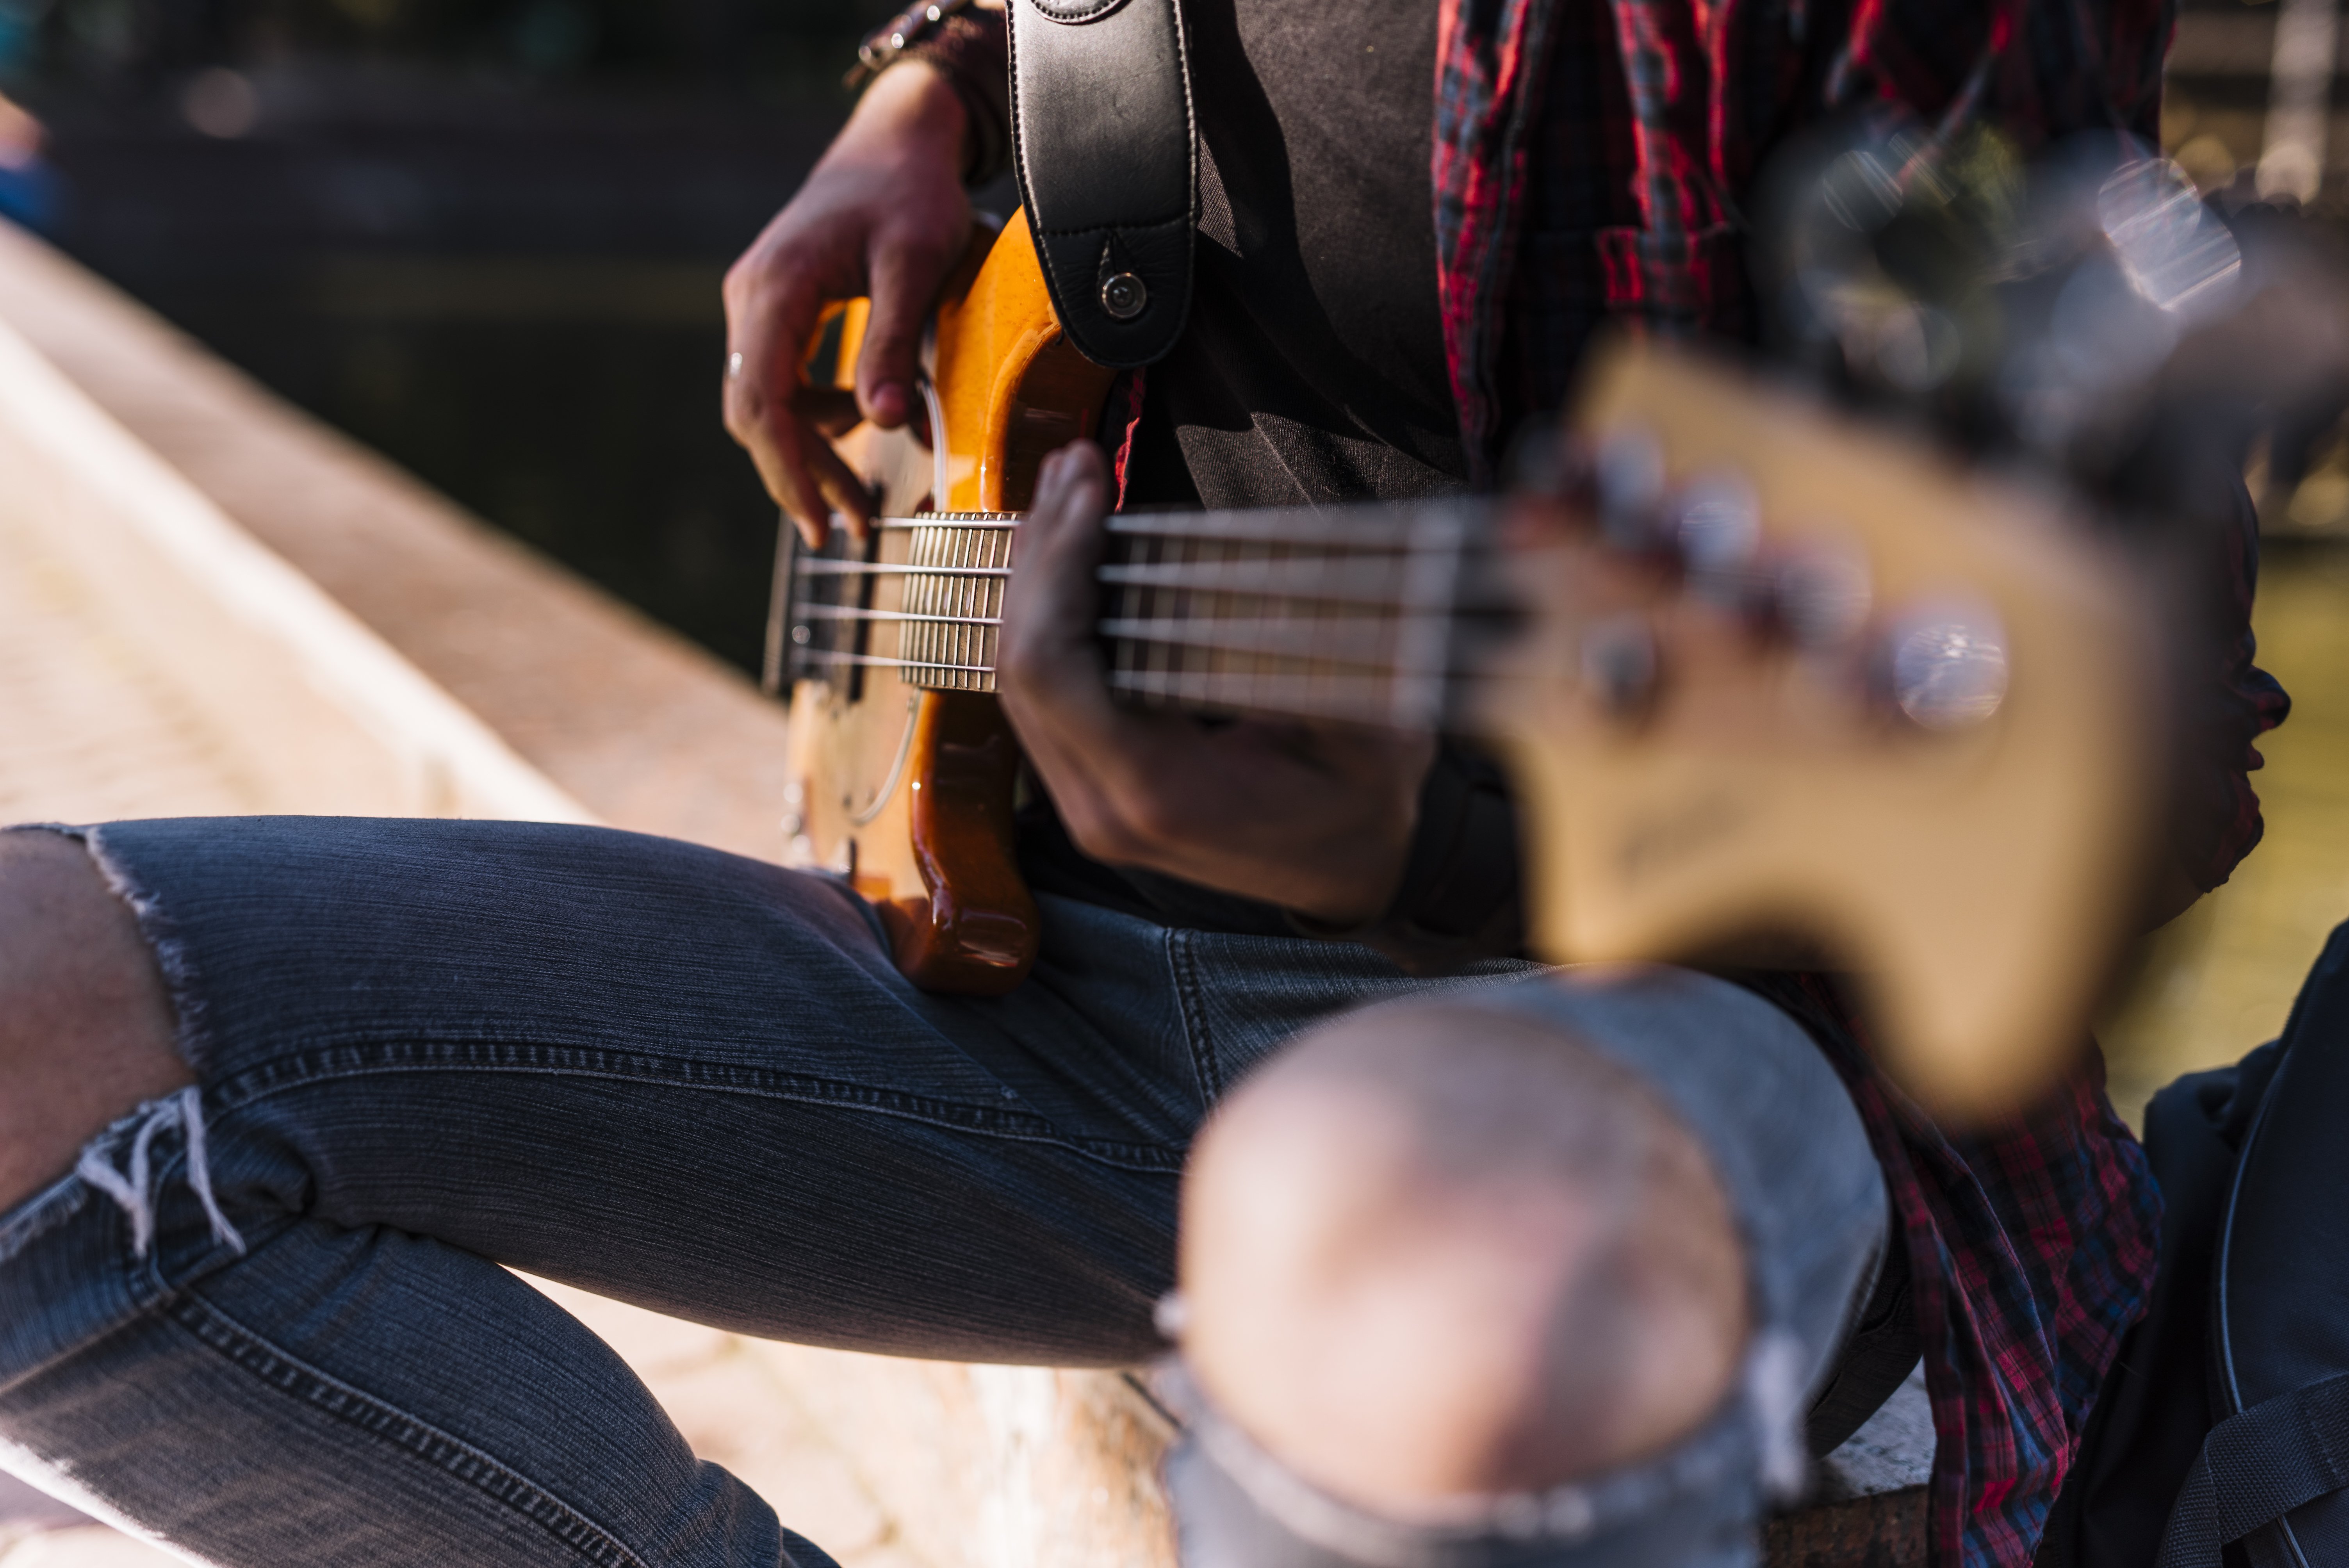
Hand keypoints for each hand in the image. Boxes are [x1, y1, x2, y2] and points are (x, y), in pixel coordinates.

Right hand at [723, 61, 972, 545]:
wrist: (898, 140)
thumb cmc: (911, 193)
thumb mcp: (915, 264)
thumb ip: (892, 343)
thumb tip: (885, 426)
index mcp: (775, 289)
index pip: (761, 401)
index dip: (787, 470)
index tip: (820, 522)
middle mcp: (752, 298)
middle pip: (754, 412)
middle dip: (798, 476)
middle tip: (848, 530)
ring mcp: (760, 304)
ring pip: (767, 402)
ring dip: (811, 453)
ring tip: (861, 501)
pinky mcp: (779, 309)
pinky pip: (783, 380)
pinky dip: (817, 417)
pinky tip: (861, 428)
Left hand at [998, 443, 1435, 925]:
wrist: (1354, 873)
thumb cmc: (1365, 802)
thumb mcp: (1367, 730)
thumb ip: (1314, 659)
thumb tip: (1277, 567)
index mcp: (1157, 792)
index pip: (1053, 670)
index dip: (1056, 566)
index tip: (1090, 487)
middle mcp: (1101, 805)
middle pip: (1020, 665)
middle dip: (1041, 554)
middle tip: (1077, 465)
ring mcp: (1086, 799)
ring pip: (1018, 675)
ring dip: (1038, 575)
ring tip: (1070, 487)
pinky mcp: (1090, 780)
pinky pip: (1043, 690)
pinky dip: (1048, 612)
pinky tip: (1070, 549)